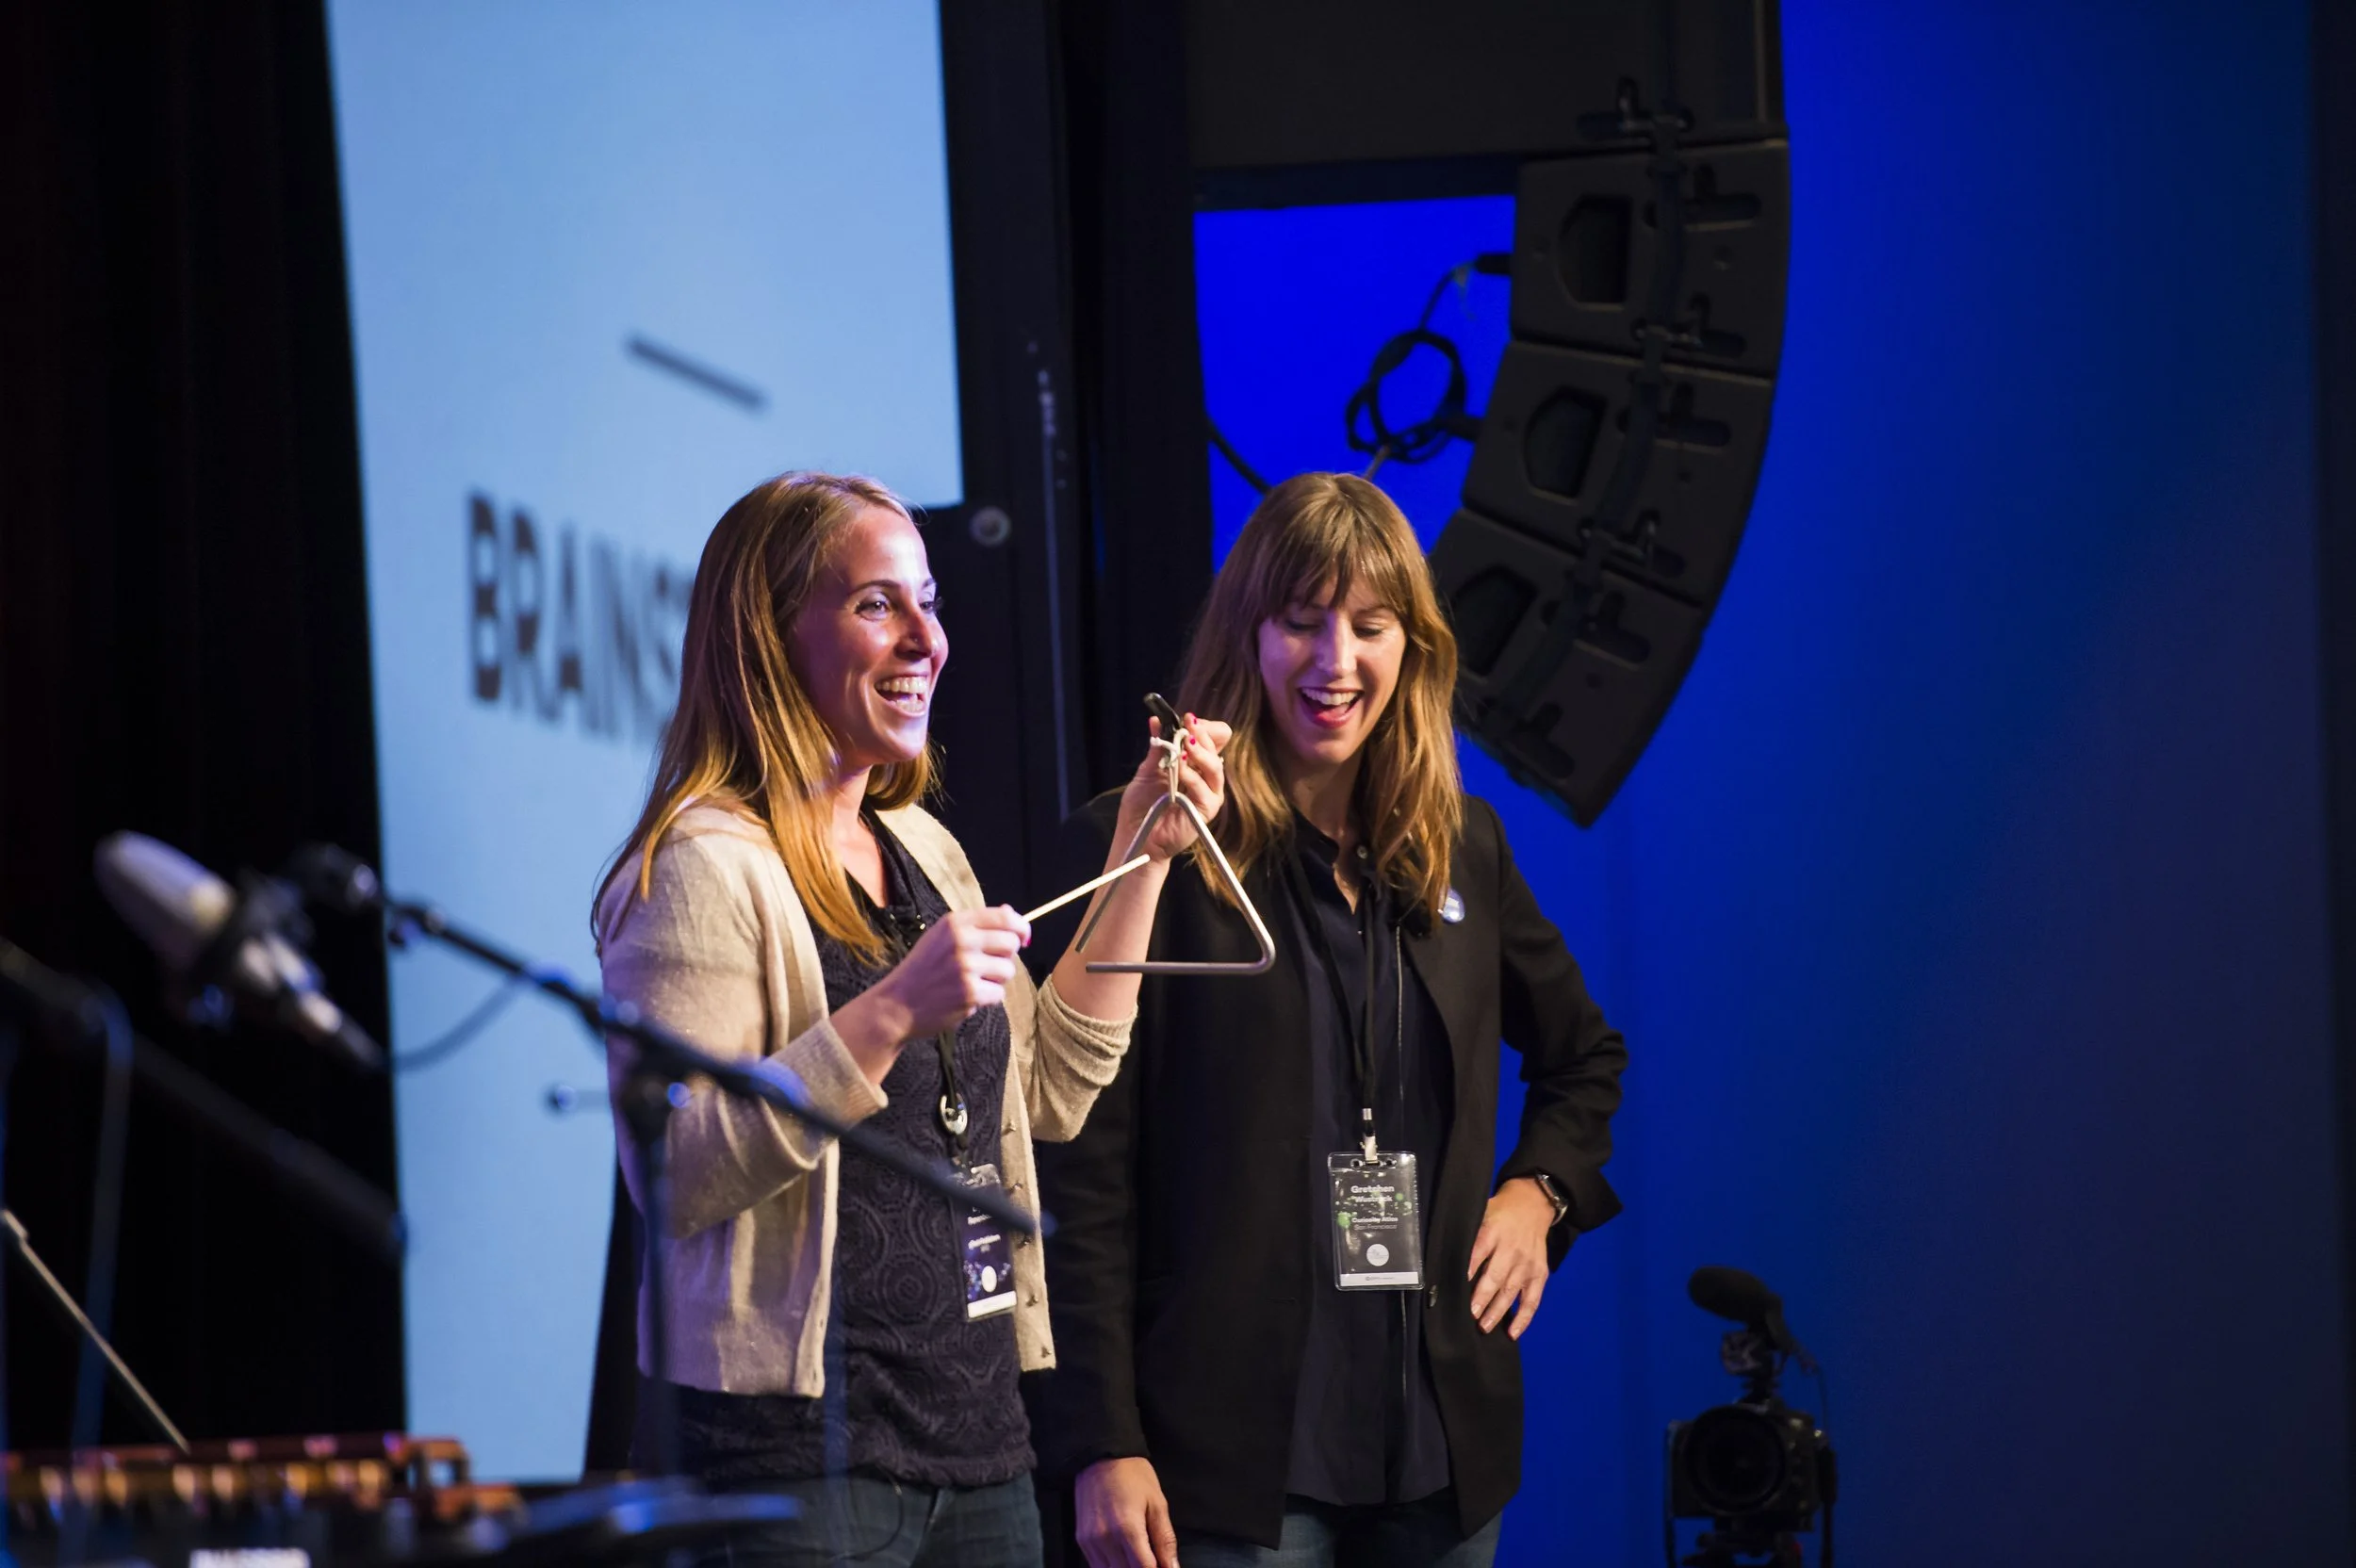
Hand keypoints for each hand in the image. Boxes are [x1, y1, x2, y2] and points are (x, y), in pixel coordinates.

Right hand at [832, 907, 1028, 1083]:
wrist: (897, 1004)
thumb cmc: (923, 970)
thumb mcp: (941, 938)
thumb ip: (975, 925)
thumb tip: (1010, 912)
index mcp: (954, 923)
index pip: (1004, 916)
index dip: (1021, 927)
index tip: (1023, 938)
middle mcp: (961, 941)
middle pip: (1011, 943)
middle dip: (1006, 956)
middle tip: (989, 966)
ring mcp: (966, 968)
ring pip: (1008, 970)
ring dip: (996, 980)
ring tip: (972, 983)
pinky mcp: (970, 993)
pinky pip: (999, 994)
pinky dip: (987, 998)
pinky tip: (967, 998)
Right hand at [1075, 1456, 1178, 1567]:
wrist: (1100, 1456)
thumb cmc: (1133, 1475)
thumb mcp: (1157, 1503)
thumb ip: (1165, 1540)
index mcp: (1128, 1530)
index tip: (1164, 1567)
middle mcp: (1105, 1540)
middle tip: (1154, 1561)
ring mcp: (1090, 1542)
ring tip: (1139, 1558)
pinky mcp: (1081, 1541)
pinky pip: (1097, 1566)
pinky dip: (1112, 1567)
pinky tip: (1123, 1558)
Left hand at [1115, 714, 1230, 862]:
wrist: (1137, 834)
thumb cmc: (1142, 806)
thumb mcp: (1147, 770)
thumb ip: (1156, 747)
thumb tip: (1156, 720)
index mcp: (1194, 764)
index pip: (1211, 737)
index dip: (1202, 727)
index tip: (1186, 719)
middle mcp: (1205, 776)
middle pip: (1218, 746)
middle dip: (1202, 733)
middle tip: (1187, 725)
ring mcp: (1208, 793)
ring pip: (1215, 766)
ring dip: (1199, 751)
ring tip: (1183, 745)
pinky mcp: (1206, 810)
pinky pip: (1205, 789)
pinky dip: (1191, 776)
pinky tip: (1178, 770)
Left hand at [1468, 1176, 1556, 1338]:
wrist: (1533, 1205)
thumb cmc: (1500, 1212)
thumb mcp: (1481, 1214)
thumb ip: (1469, 1235)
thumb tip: (1446, 1258)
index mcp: (1493, 1232)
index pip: (1478, 1253)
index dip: (1469, 1271)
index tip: (1457, 1289)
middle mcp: (1511, 1249)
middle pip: (1496, 1276)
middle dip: (1482, 1298)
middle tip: (1471, 1315)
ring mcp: (1527, 1264)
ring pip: (1512, 1292)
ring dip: (1498, 1312)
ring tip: (1484, 1327)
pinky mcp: (1539, 1274)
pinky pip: (1533, 1300)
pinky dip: (1524, 1318)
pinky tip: (1513, 1333)